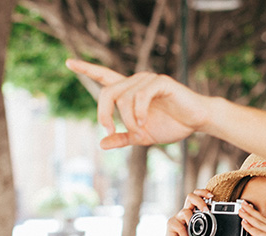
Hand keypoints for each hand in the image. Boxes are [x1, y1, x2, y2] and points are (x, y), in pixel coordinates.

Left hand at [65, 59, 209, 148]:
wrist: (197, 122)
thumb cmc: (172, 125)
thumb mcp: (143, 136)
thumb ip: (123, 138)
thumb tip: (102, 144)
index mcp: (129, 92)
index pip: (104, 76)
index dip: (86, 69)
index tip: (68, 62)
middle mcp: (136, 81)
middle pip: (107, 91)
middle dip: (103, 113)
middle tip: (108, 129)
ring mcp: (148, 80)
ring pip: (123, 98)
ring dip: (128, 120)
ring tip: (140, 131)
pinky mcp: (161, 82)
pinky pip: (140, 96)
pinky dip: (139, 113)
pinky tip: (144, 123)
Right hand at [160, 189, 212, 235]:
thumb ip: (212, 230)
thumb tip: (225, 228)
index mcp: (195, 213)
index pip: (198, 197)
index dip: (204, 193)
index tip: (212, 196)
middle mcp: (186, 213)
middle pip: (191, 196)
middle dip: (200, 200)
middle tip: (205, 210)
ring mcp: (178, 217)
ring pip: (185, 210)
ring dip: (192, 221)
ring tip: (194, 232)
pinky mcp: (171, 223)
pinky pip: (180, 225)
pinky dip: (185, 235)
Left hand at [238, 202, 265, 235]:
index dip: (257, 217)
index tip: (249, 211)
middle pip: (264, 220)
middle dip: (252, 211)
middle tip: (243, 204)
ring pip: (261, 223)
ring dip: (250, 216)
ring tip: (241, 210)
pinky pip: (260, 233)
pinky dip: (251, 228)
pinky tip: (244, 223)